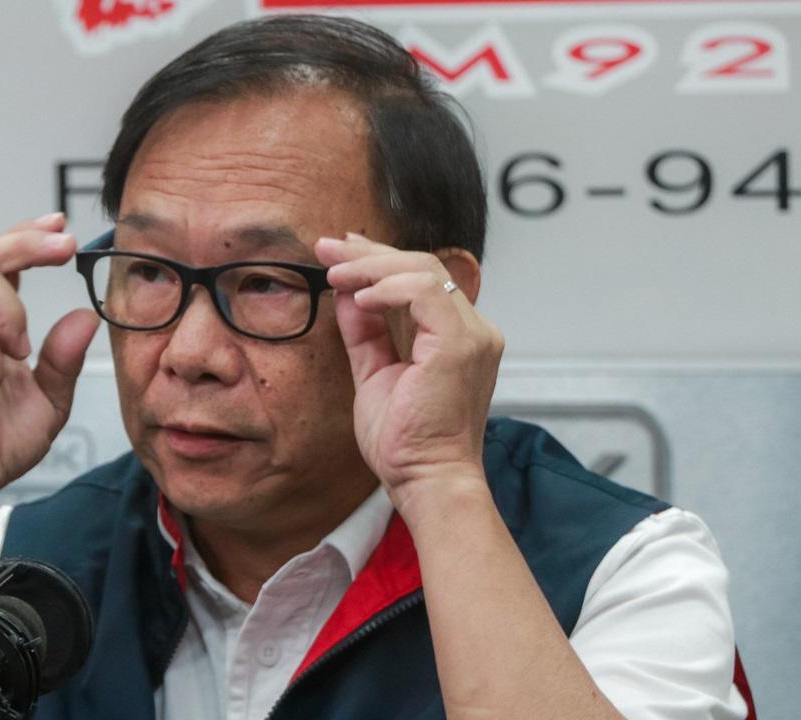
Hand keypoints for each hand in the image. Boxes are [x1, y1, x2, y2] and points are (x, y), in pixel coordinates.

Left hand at [316, 233, 502, 502]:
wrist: (426, 479)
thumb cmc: (407, 443)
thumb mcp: (374, 374)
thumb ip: (365, 333)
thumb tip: (347, 294)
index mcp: (457, 338)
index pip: (421, 280)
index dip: (378, 261)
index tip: (339, 254)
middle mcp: (473, 331)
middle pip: (423, 266)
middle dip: (369, 254)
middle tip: (327, 249)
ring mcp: (472, 335)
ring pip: (424, 270)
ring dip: (373, 266)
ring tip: (335, 273)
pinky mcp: (461, 343)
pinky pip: (425, 292)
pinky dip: (388, 288)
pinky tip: (359, 297)